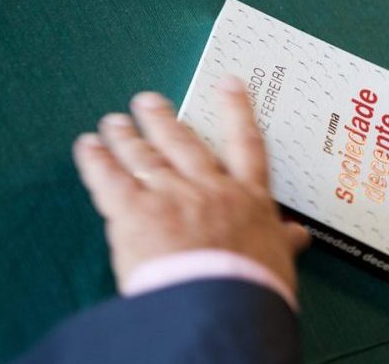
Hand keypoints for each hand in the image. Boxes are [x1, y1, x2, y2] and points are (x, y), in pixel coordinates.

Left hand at [72, 78, 308, 291]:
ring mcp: (171, 195)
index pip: (244, 145)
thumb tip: (299, 235)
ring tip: (115, 121)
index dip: (236, 111)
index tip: (229, 85)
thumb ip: (282, 243)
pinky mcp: (135, 212)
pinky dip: (97, 161)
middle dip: (164, 120)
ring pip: (146, 156)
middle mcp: (209, 187)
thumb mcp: (278, 261)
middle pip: (184, 144)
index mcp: (246, 197)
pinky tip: (89, 147)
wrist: (220, 302)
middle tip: (149, 101)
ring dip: (128, 136)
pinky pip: (111, 179)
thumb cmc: (253, 286)